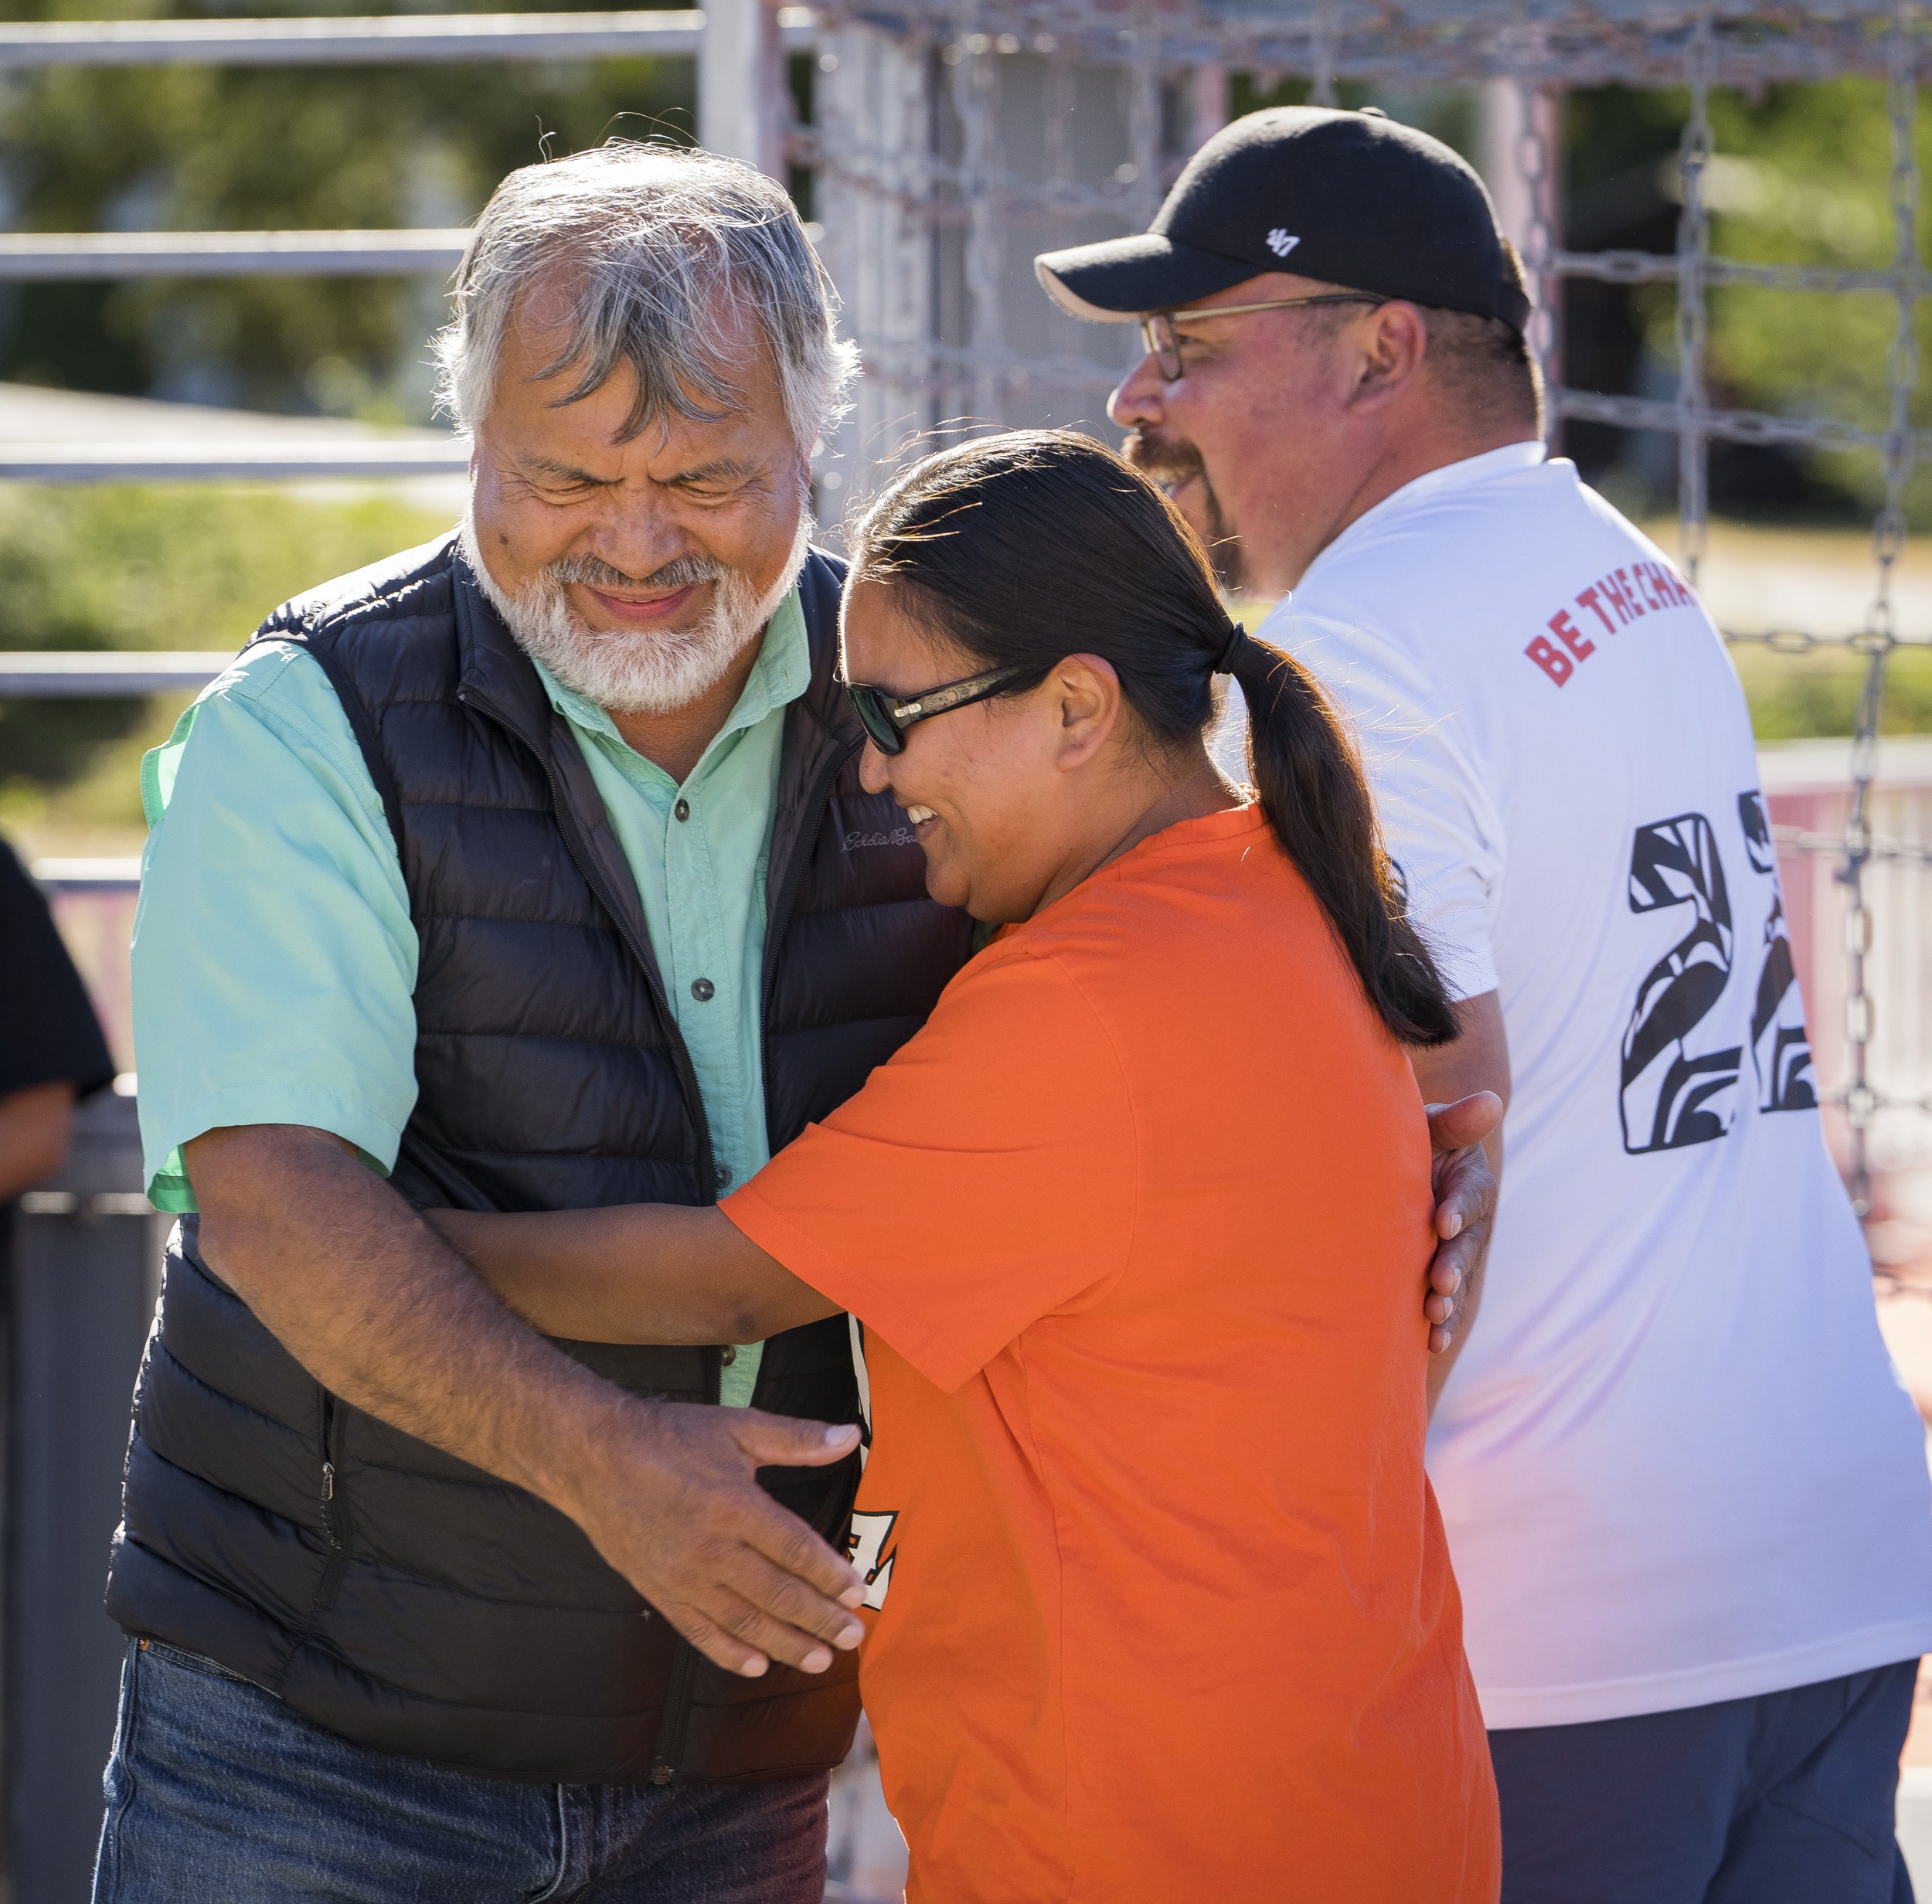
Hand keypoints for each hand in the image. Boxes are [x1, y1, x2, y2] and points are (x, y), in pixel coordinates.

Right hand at [565, 1400, 868, 1679]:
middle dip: (818, 1619)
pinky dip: (729, 1653)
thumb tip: (851, 1436)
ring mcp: (682, 1576)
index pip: (794, 1549)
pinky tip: (758, 1666)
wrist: (595, 1458)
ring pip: (742, 1620)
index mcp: (734, 1505)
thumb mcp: (737, 1426)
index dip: (829, 1574)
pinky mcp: (659, 1592)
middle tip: (852, 1637)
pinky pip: (699, 1631)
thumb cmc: (671, 1437)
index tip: (858, 1593)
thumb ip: (797, 1437)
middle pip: (775, 1593)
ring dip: (784, 1644)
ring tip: (819, 1660)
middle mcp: (710, 1548)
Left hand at [1423, 1092, 1501, 1354]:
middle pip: (1467, 1244)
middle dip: (1454, 1264)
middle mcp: (1468, 1219)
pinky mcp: (1440, 1272)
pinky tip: (1434, 1344)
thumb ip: (1455, 1120)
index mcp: (1469, 1179)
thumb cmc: (1413, 1137)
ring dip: (1450, 1299)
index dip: (1458, 1208)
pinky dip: (1442, 1322)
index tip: (1443, 1223)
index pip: (1469, 1195)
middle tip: (1441, 1283)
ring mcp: (1455, 1248)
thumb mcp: (1431, 1125)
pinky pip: (1446, 1299)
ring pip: (1458, 1276)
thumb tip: (1493, 1101)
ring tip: (1437, 1317)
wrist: (1395, 1163)